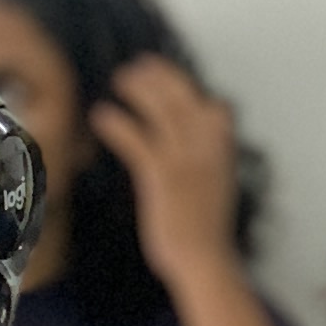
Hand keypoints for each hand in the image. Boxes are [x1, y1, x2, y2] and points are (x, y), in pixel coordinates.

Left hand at [86, 57, 240, 293]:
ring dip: (141, 89)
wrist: (206, 260)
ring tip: (121, 78)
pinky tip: (101, 114)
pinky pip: (137, 140)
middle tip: (140, 65)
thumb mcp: (215, 191)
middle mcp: (208, 148)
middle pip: (185, 98)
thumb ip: (205, 165)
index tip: (173, 77)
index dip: (191, 89)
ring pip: (163, 110)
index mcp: (224, 152)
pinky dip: (118, 124)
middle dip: (162, 76)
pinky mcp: (162, 176)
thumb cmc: (207, 234)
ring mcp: (186, 159)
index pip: (215, 107)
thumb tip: (190, 156)